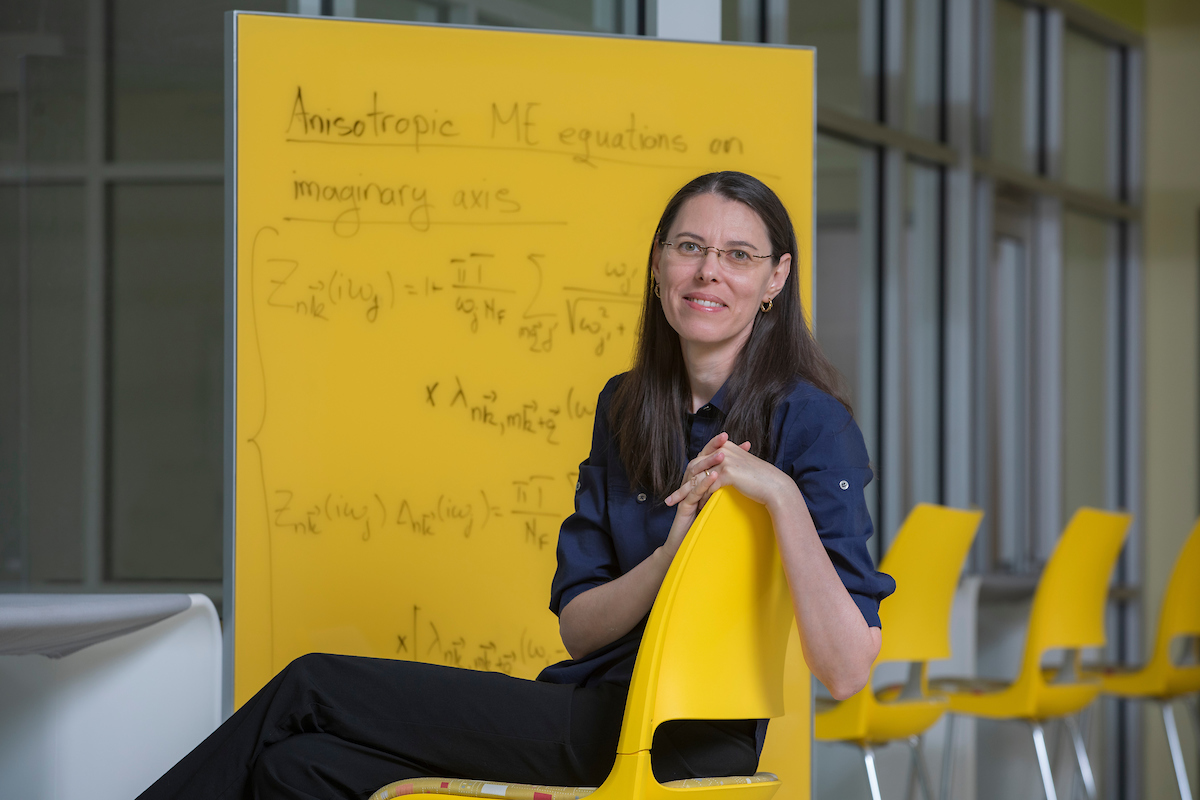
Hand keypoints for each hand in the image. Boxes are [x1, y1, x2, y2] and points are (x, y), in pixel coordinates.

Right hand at [659, 432, 739, 558]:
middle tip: (726, 437)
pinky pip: (693, 491)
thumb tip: (745, 479)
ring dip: (709, 462)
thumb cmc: (701, 521)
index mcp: (699, 480)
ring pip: (696, 472)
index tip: (738, 439)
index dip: (722, 448)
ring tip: (723, 454)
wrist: (685, 542)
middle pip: (700, 459)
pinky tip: (715, 477)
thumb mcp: (717, 502)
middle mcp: (691, 482)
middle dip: (713, 447)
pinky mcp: (683, 504)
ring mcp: (686, 492)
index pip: (709, 458)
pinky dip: (704, 483)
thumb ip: (725, 489)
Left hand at [681, 435, 794, 510]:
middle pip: (694, 469)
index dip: (689, 476)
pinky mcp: (727, 473)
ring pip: (697, 479)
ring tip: (675, 504)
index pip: (700, 461)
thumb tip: (715, 472)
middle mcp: (722, 450)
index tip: (681, 488)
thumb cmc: (760, 479)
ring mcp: (724, 461)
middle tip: (670, 500)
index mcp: (724, 446)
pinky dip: (701, 498)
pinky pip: (708, 487)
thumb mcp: (741, 466)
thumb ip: (727, 464)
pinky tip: (696, 508)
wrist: (775, 486)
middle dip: (682, 485)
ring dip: (684, 493)